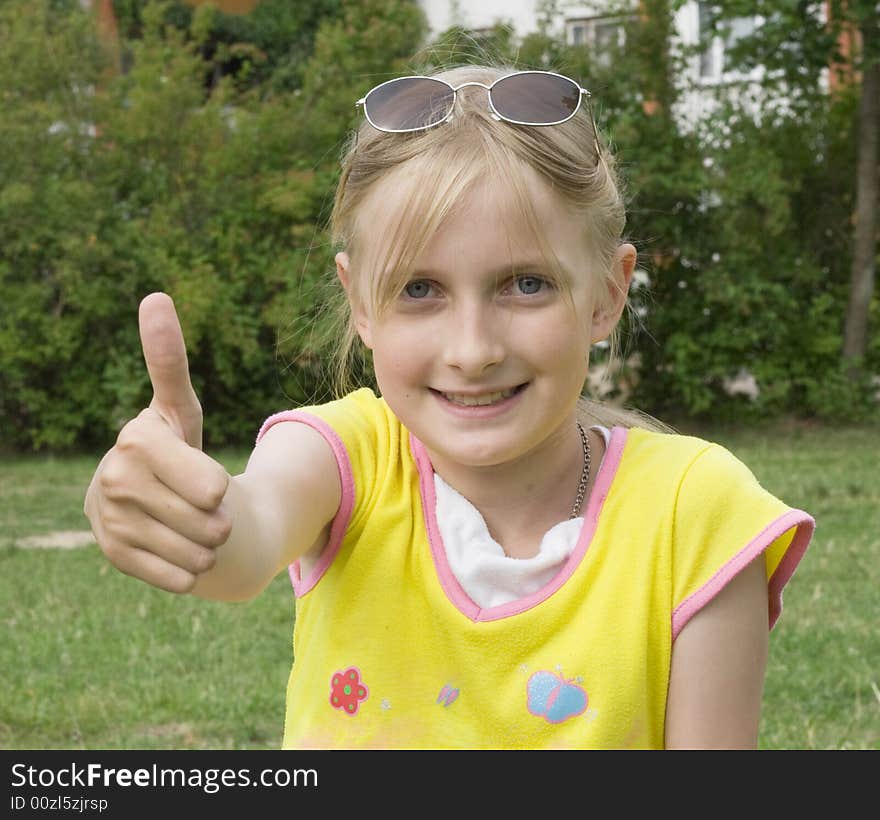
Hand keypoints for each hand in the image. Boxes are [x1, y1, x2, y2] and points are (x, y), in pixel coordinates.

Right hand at [84, 293, 231, 592]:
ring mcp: (109, 519)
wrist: (151, 501)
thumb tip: (155, 296)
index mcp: (137, 439)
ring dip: (207, 545)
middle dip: (220, 518)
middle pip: (208, 520)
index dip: (220, 488)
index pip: (209, 485)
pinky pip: (176, 577)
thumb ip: (169, 361)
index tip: (211, 486)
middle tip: (205, 506)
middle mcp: (115, 478)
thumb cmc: (176, 447)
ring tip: (193, 527)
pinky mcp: (112, 554)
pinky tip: (181, 553)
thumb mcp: (180, 407)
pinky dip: (190, 571)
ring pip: (195, 551)